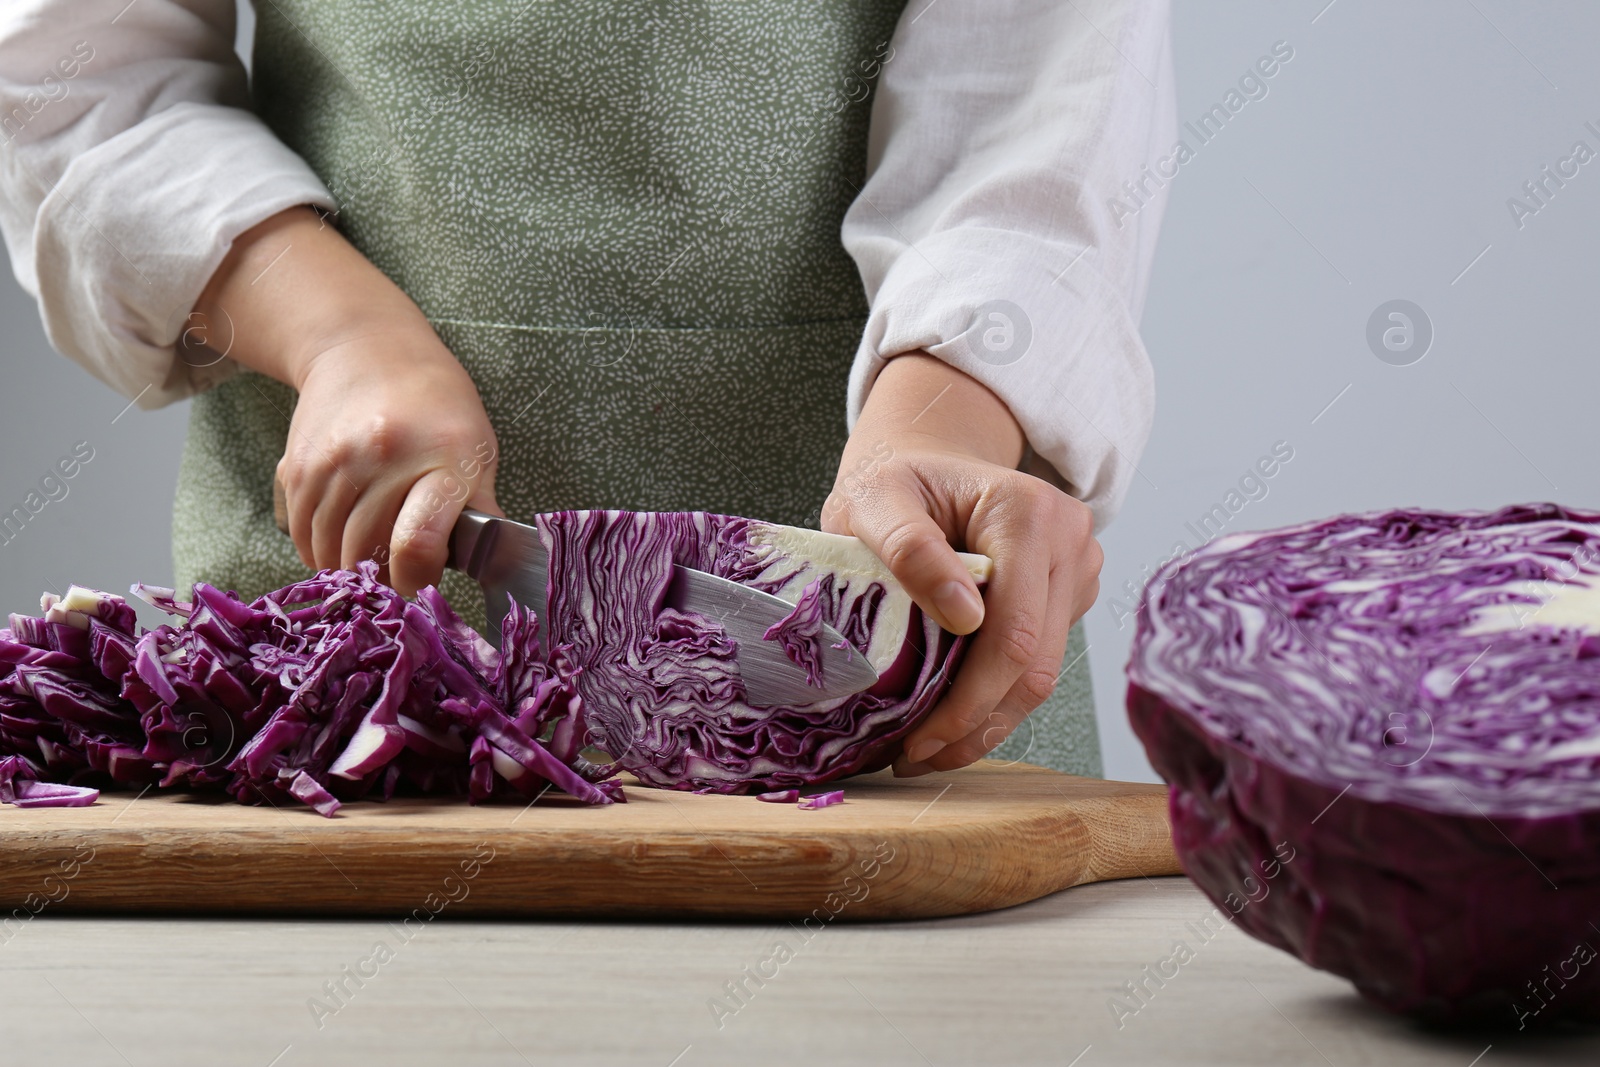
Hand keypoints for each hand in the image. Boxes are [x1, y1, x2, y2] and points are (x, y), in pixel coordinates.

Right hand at [186, 207, 499, 593]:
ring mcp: (333, 461)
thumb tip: (489, 568)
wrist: (367, 349)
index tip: (423, 580)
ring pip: (328, 550)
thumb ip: (479, 510)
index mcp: (441, 456)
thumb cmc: (435, 405)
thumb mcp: (477, 448)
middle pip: (366, 553)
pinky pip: (300, 533)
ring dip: (348, 567)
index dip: (418, 578)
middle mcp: (382, 456)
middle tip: (397, 574)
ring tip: (370, 557)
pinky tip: (341, 538)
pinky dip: (318, 549)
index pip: (416, 543)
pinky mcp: (296, 466)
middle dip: (384, 579)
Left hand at [822, 354, 1101, 774]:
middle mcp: (1070, 540)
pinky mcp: (1069, 593)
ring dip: (988, 720)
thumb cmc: (894, 481)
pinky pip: (1039, 659)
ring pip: (1043, 672)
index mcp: (1028, 513)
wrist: (924, 461)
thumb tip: (965, 616)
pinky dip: (996, 695)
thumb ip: (911, 549)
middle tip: (918, 758)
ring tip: (930, 749)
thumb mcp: (875, 502)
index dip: (970, 699)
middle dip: (977, 723)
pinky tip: (952, 712)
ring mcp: (1077, 568)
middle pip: (1036, 664)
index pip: (1014, 632)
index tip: (919, 739)